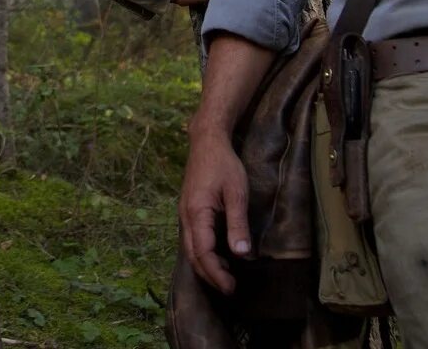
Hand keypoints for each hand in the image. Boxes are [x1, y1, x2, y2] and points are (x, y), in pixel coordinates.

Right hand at [178, 125, 251, 294]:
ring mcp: (185, 214)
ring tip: (226, 276)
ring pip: (191, 249)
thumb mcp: (236, 192)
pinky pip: (193, 239)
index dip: (216, 273)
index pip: (203, 253)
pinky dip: (203, 253)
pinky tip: (219, 255)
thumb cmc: (223, 164)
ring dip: (206, 265)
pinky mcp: (189, 210)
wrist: (206, 140)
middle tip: (230, 288)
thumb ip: (238, 224)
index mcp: (196, 213)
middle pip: (193, 256)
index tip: (231, 287)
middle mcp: (186, 217)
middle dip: (210, 275)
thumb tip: (242, 254)